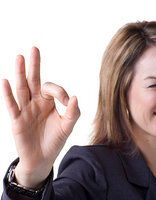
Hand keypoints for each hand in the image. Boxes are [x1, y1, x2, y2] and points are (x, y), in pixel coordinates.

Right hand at [1, 47, 79, 187]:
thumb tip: (76, 97)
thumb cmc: (55, 140)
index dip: (60, 92)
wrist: (42, 158)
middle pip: (34, 80)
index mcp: (48, 102)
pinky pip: (11, 105)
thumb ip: (72, 113)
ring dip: (20, 73)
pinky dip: (8, 94)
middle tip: (34, 49)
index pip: (52, 89)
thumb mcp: (67, 127)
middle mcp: (36, 102)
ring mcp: (25, 110)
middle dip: (34, 65)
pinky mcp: (16, 120)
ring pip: (22, 88)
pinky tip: (6, 81)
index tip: (67, 102)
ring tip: (20, 57)